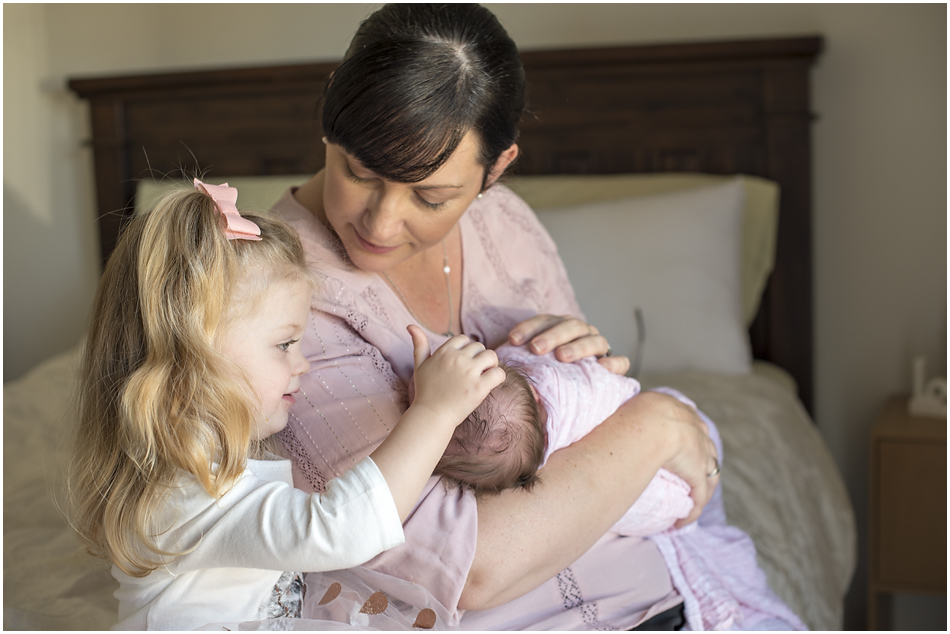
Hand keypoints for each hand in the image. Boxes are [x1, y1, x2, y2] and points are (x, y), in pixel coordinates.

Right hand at [408, 325, 505, 424]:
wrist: (431, 416)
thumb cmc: (426, 391)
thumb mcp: (420, 365)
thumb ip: (419, 344)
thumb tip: (410, 325)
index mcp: (444, 351)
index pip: (464, 339)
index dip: (467, 350)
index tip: (463, 364)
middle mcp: (457, 358)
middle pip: (479, 347)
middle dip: (479, 358)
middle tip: (474, 373)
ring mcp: (469, 372)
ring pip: (492, 356)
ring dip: (491, 365)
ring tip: (484, 376)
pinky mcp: (479, 387)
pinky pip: (499, 373)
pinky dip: (498, 377)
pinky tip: (490, 384)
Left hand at [508, 314, 629, 374]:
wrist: (576, 388)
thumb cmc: (546, 371)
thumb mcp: (531, 364)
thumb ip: (518, 363)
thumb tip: (499, 367)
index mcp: (559, 326)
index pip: (544, 320)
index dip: (528, 327)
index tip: (513, 340)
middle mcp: (581, 331)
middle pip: (569, 326)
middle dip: (551, 336)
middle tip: (536, 348)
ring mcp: (599, 345)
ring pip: (594, 340)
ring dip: (578, 346)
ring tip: (563, 356)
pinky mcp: (615, 365)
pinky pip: (620, 362)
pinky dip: (614, 363)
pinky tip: (603, 367)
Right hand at [627, 391, 718, 526]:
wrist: (652, 423)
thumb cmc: (635, 414)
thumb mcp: (638, 407)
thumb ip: (637, 414)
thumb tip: (619, 420)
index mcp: (682, 412)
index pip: (693, 428)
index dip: (690, 441)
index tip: (682, 452)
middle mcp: (697, 430)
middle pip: (707, 452)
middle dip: (703, 467)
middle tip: (690, 482)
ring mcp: (701, 452)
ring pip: (709, 477)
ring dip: (700, 492)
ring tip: (689, 506)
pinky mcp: (698, 473)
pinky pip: (699, 497)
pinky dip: (692, 511)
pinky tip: (680, 523)